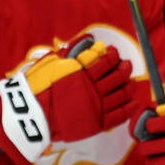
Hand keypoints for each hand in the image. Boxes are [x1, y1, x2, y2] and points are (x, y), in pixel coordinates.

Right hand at [0, 36, 132, 164]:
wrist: (30, 116)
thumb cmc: (38, 88)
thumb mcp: (52, 64)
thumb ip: (72, 52)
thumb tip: (91, 40)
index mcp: (82, 73)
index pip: (106, 61)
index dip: (113, 55)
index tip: (114, 52)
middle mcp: (92, 89)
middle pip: (118, 76)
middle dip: (125, 68)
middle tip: (126, 65)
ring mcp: (96, 107)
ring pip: (122, 94)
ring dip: (129, 86)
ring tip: (131, 82)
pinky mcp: (97, 123)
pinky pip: (120, 115)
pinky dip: (130, 108)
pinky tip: (134, 103)